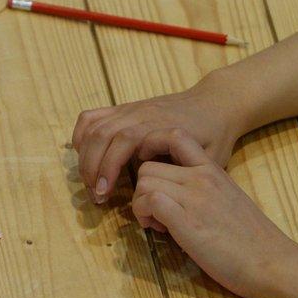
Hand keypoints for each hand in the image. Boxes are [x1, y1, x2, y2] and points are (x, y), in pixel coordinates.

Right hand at [71, 71, 248, 203]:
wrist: (216, 103)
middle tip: (95, 195)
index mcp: (161, 126)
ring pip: (93, 126)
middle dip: (91, 167)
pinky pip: (92, 117)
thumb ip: (185, 174)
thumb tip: (157, 194)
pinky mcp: (124, 109)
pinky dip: (81, 136)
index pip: (124, 141)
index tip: (103, 193)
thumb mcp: (210, 158)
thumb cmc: (215, 135)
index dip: (108, 167)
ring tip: (90, 182)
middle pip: (102, 134)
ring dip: (84, 156)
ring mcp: (130, 109)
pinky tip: (84, 156)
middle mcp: (141, 113)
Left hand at [131, 129, 297, 297]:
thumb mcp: (229, 200)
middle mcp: (202, 178)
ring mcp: (194, 198)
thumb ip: (205, 190)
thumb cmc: (253, 239)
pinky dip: (144, 215)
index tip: (152, 171)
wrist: (273, 262)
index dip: (153, 147)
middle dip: (143, 190)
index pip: (175, 136)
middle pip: (148, 166)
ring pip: (144, 182)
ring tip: (157, 222)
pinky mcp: (187, 222)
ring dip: (141, 204)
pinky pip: (149, 201)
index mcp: (213, 170)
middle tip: (155, 211)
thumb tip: (181, 196)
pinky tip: (158, 230)